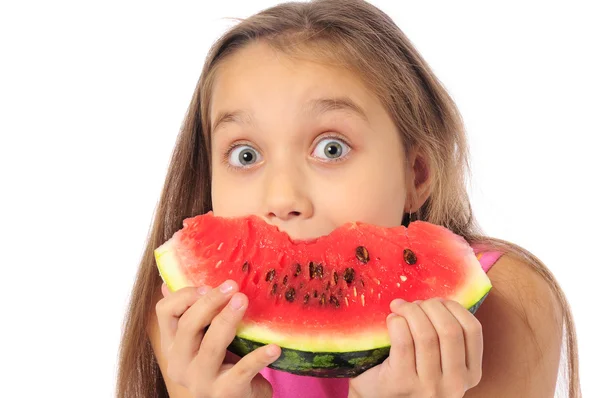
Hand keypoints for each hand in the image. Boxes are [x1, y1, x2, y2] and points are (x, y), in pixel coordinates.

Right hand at [155, 280, 280, 397]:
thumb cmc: (221, 362)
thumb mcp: (203, 338)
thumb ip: (191, 313)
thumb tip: (167, 282)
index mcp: (172, 345)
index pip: (164, 311)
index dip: (184, 294)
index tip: (209, 284)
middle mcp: (179, 364)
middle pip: (188, 325)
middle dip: (210, 302)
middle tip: (233, 286)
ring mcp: (200, 381)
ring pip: (211, 345)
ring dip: (228, 320)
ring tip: (244, 301)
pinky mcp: (224, 393)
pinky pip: (242, 370)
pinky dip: (259, 357)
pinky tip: (274, 347)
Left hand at [348, 298, 482, 397]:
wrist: (380, 397)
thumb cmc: (411, 372)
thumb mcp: (441, 361)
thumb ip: (447, 337)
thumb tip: (438, 299)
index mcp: (471, 374)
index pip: (472, 330)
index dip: (453, 307)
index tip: (437, 302)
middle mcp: (454, 384)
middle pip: (449, 329)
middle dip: (430, 306)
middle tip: (414, 304)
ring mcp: (428, 387)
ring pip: (426, 334)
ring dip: (411, 311)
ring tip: (399, 307)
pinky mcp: (401, 383)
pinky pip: (403, 341)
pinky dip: (397, 322)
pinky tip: (391, 319)